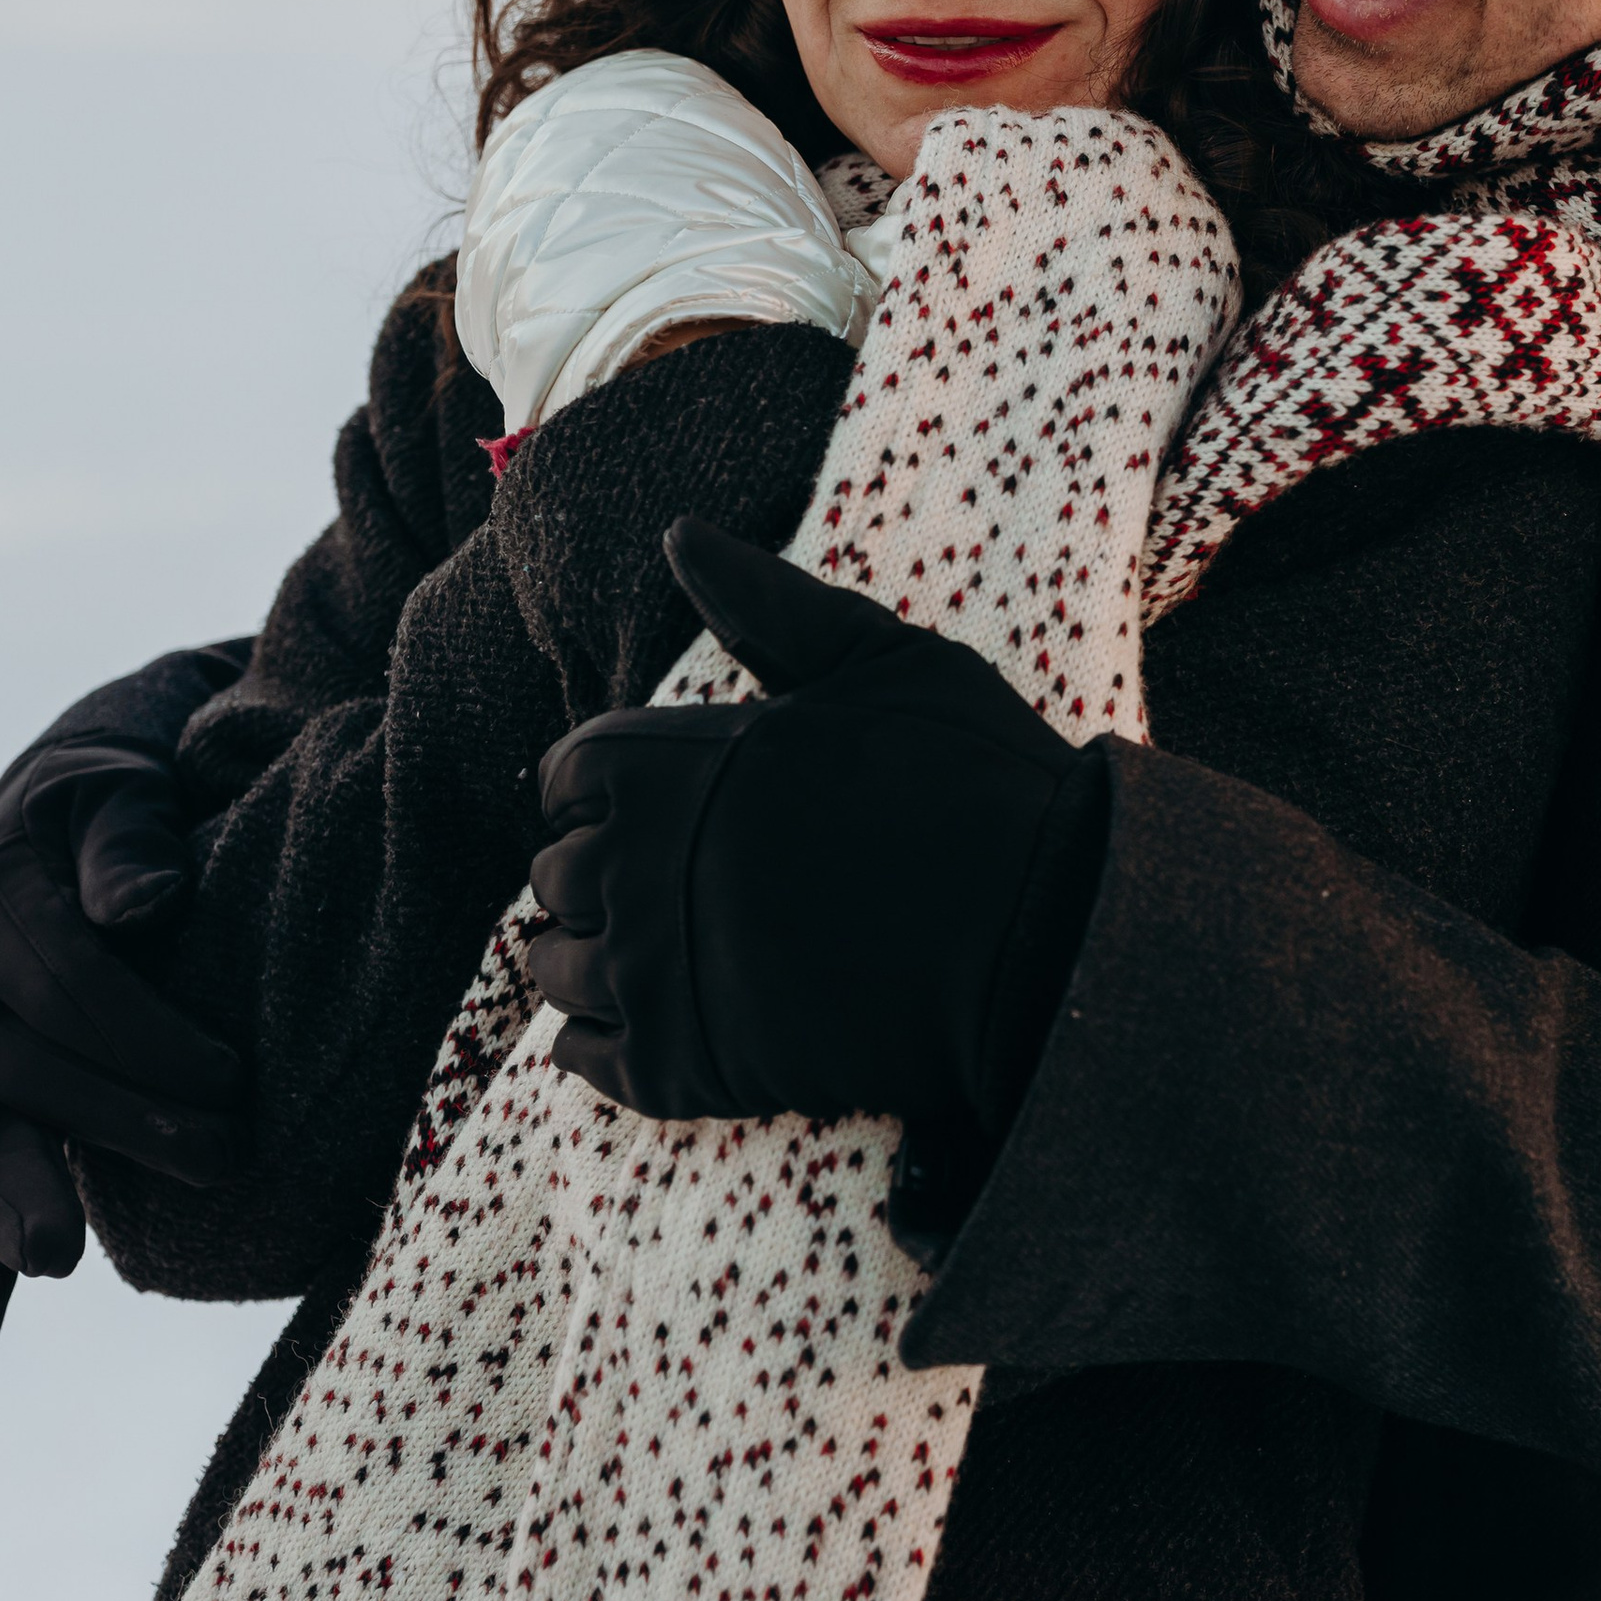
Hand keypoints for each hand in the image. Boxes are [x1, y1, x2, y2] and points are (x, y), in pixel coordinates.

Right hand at [0, 680, 246, 1355]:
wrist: (35, 830)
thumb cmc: (103, 813)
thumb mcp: (121, 793)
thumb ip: (129, 840)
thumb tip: (147, 901)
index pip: (66, 983)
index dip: (148, 1036)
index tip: (232, 1076)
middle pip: (12, 1066)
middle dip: (108, 1120)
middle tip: (218, 1158)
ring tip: (57, 1259)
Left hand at [527, 518, 1108, 1134]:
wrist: (1044, 933)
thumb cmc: (971, 781)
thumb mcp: (879, 658)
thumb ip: (766, 602)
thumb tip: (680, 532)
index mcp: (670, 762)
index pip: (568, 774)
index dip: (614, 789)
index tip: (676, 808)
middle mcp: (638, 864)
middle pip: (556, 875)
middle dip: (607, 877)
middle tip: (697, 886)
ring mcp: (654, 970)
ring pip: (557, 969)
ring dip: (601, 961)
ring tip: (686, 954)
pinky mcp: (681, 1067)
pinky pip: (583, 1059)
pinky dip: (608, 1041)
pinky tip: (680, 1017)